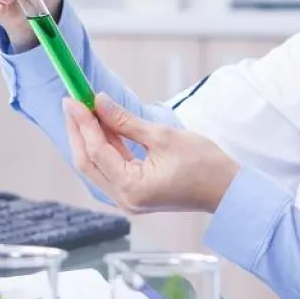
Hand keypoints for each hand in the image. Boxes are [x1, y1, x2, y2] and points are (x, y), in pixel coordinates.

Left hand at [63, 93, 239, 212]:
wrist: (227, 190)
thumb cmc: (204, 165)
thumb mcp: (163, 137)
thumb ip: (126, 121)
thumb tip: (99, 102)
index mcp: (132, 188)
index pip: (97, 151)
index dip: (83, 123)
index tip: (74, 99)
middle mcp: (124, 199)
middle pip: (88, 163)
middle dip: (78, 131)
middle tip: (71, 103)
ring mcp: (128, 199)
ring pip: (96, 166)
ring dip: (89, 138)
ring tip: (83, 110)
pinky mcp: (133, 194)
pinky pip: (110, 169)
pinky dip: (104, 147)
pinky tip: (101, 126)